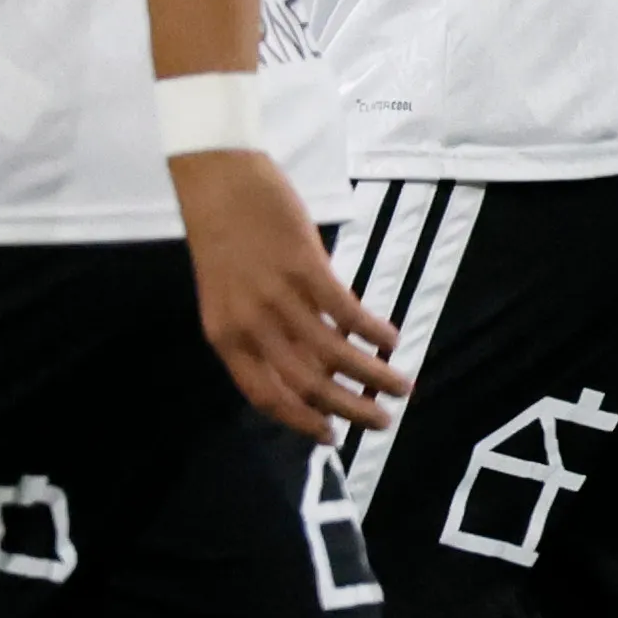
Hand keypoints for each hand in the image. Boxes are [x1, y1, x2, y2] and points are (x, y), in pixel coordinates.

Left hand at [169, 148, 406, 441]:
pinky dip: (372, 330)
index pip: (266, 395)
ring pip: (333, 352)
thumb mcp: (230, 296)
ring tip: (401, 385)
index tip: (331, 437)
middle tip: (382, 422)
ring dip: (372, 374)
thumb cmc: (223, 237)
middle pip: (306, 383)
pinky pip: (346, 311)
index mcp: (226, 337)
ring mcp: (279, 296)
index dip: (301, 421)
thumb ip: (264, 334)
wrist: (217, 180)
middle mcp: (251, 324)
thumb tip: (313, 368)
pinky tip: (391, 338)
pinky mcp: (305, 267)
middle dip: (350, 409)